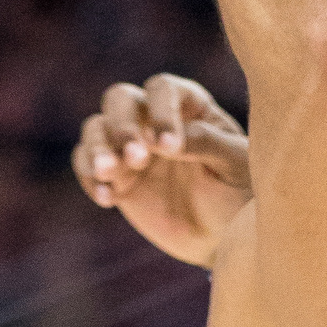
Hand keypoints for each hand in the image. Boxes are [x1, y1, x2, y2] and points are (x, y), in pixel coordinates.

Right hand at [72, 74, 250, 267]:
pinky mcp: (115, 175)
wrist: (225, 237)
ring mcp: (131, 146)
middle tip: (136, 158)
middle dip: (122, 126)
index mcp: (191, 107)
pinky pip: (86, 163)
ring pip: (96, 127)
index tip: (168, 147)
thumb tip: (167, 140)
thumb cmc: (240, 194)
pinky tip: (108, 199)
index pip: (164, 90)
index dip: (161, 112)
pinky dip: (89, 177)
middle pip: (120, 99)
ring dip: (98, 147)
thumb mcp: (236, 166)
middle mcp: (155, 118)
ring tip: (108, 172)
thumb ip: (207, 144)